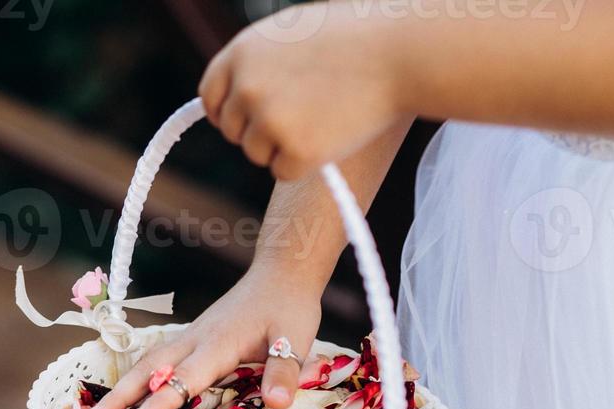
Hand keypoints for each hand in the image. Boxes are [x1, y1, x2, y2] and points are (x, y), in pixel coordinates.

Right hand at [87, 264, 325, 408]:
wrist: (278, 274)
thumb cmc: (288, 306)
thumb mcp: (295, 338)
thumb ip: (285, 371)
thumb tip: (279, 405)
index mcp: (218, 344)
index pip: (184, 377)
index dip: (161, 401)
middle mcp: (195, 341)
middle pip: (149, 370)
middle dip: (119, 396)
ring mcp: (189, 339)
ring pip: (147, 365)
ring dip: (121, 389)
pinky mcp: (191, 340)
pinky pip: (157, 361)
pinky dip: (137, 379)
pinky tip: (128, 395)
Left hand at [200, 3, 403, 181]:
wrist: (403, 51)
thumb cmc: (357, 36)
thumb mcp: (294, 32)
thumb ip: (260, 60)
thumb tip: (237, 88)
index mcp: (241, 52)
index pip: (209, 95)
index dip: (224, 111)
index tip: (243, 120)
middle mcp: (246, 88)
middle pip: (233, 130)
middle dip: (258, 131)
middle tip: (301, 118)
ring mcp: (269, 122)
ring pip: (258, 154)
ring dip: (284, 147)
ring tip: (326, 118)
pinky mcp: (296, 152)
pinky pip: (285, 172)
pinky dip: (307, 163)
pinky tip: (336, 135)